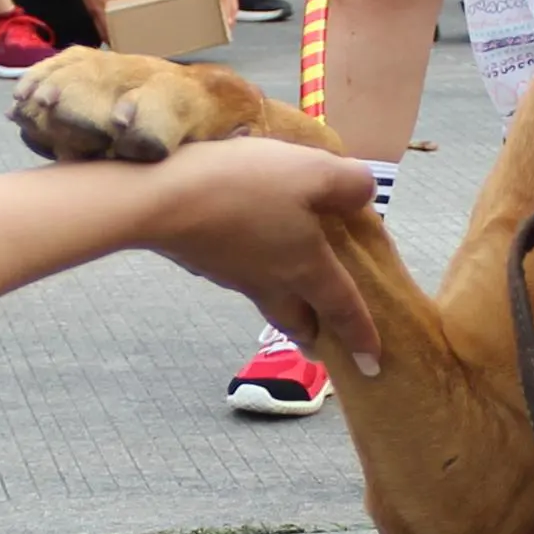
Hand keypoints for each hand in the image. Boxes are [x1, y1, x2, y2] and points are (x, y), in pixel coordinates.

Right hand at [142, 137, 383, 365]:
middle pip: (295, 322)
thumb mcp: (311, 172)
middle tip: (321, 340)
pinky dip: (251, 272)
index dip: (360, 335)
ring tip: (288, 289)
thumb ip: (348, 184)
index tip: (372, 362)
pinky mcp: (202, 258)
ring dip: (283, 304)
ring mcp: (232, 274)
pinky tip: (245, 248)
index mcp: (306, 268)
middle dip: (312, 335)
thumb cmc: (245, 186)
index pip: (342, 308)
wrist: (160, 199)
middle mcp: (270, 282)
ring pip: (266, 300)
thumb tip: (366, 196)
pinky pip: (237, 274)